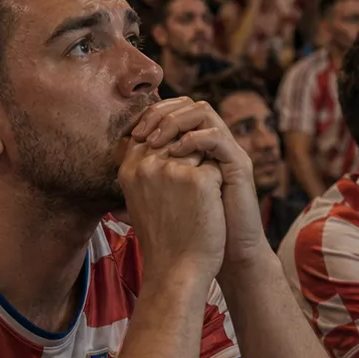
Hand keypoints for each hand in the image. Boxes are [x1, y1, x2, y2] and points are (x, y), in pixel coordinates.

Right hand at [119, 136, 225, 287]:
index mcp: (129, 170)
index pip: (151, 135)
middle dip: (187, 160)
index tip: (175, 176)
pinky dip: (217, 186)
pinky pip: (215, 167)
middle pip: (177, 139)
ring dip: (202, 172)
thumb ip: (144, 171)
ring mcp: (173, 170)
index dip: (169, 149)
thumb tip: (154, 144)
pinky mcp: (199, 179)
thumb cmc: (162, 239)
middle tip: (186, 198)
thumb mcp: (140, 200)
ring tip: (195, 204)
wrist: (177, 272)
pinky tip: (208, 209)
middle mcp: (147, 165)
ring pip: (198, 150)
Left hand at [131, 98, 266, 266]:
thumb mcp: (165, 197)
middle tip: (142, 132)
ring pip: (203, 110)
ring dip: (175, 121)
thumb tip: (119, 167)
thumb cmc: (195, 231)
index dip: (150, 116)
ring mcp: (227, 151)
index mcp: (196, 147)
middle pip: (188, 103)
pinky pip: (217, 137)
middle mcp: (212, 144)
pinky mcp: (239, 164)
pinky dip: (194, 139)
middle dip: (161, 113)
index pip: (174, 111)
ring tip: (157, 141)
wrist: (228, 254)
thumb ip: (150, 178)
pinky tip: (176, 154)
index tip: (131, 133)